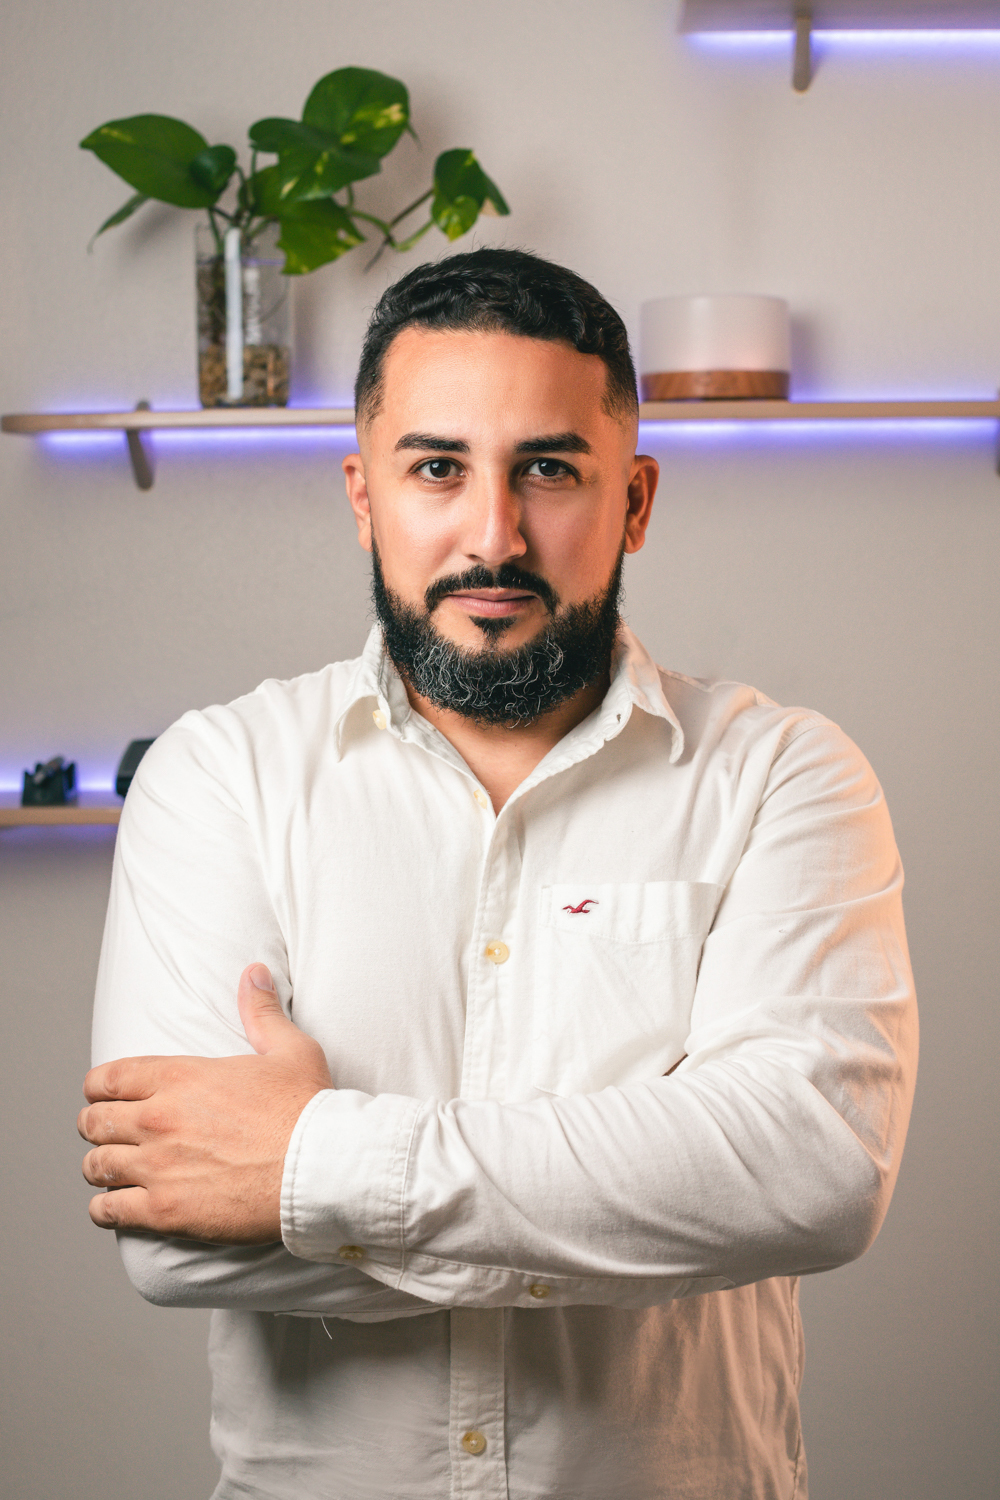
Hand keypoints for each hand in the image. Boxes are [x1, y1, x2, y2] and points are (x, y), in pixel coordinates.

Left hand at [78, 964, 331, 1242]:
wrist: (321, 1168)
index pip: (107, 1077)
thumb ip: (261, 1011)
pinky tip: (115, 1205)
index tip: (102, 1094)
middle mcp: (159, 1119)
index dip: (98, 1086)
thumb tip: (254, 972)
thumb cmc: (308, 1110)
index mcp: (181, 1078)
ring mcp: (158, 1167)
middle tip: (107, 1132)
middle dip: (95, 1125)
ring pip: (96, 1166)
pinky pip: (108, 1211)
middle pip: (93, 1121)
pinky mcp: (165, 1211)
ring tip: (110, 1169)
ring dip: (100, 1166)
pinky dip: (105, 1208)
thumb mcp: (289, 1049)